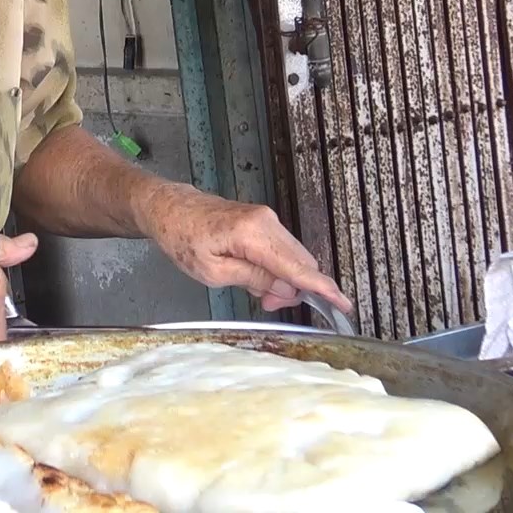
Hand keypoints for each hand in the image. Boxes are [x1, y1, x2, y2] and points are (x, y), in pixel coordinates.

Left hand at [136, 183, 351, 314]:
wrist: (169, 208)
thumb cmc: (182, 239)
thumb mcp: (212, 272)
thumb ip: (252, 279)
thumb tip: (285, 288)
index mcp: (253, 234)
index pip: (297, 267)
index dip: (322, 288)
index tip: (343, 304)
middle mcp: (266, 221)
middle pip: (301, 263)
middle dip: (293, 289)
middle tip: (265, 303)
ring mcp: (266, 219)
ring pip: (293, 257)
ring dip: (283, 280)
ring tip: (254, 290)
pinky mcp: (262, 221)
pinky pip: (281, 249)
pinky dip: (276, 267)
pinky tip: (254, 276)